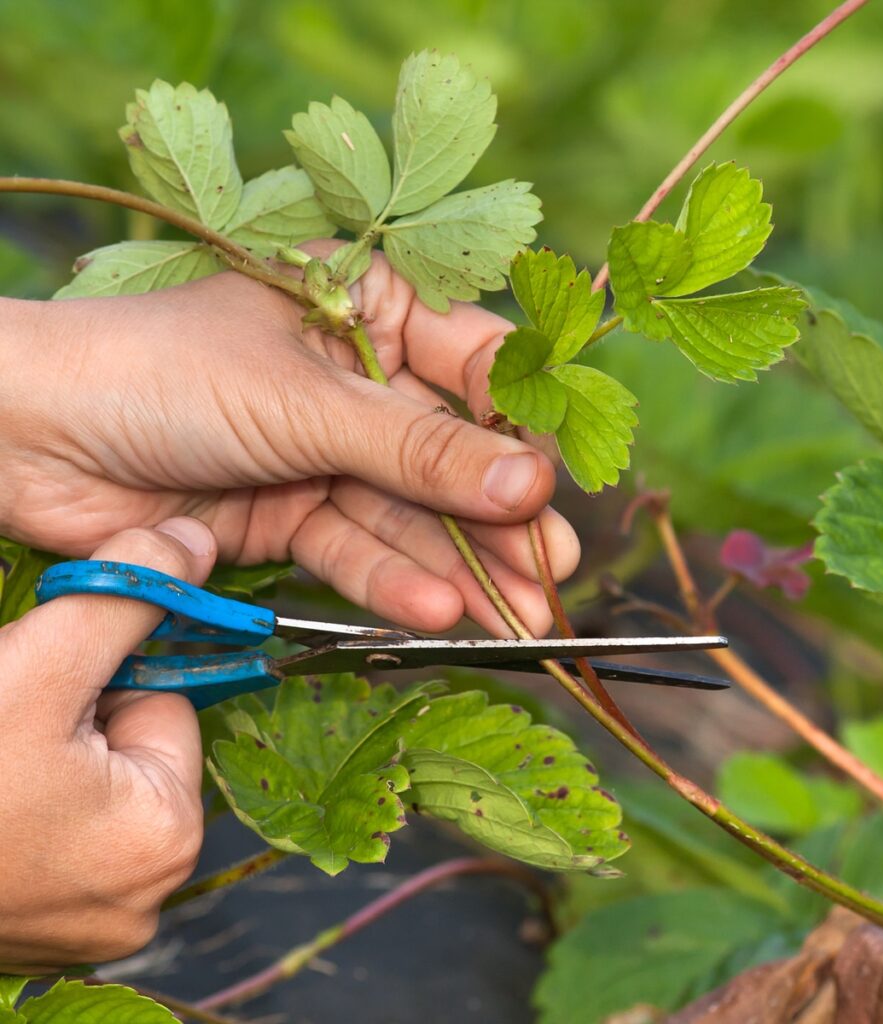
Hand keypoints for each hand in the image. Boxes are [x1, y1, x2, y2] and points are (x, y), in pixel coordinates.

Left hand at [0, 249, 578, 634]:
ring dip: (458, 565)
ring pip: (406, 513)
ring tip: (516, 615)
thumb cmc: (163, 373)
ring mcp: (321, 451)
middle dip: (498, 517)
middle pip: (447, 453)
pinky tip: (437, 611)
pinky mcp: (288, 513)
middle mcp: (352, 380)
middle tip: (552, 571)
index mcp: (365, 307)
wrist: (30, 439)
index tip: (560, 480)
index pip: (473, 362)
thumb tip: (531, 484)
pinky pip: (354, 548)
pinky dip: (391, 581)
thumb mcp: (309, 402)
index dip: (521, 424)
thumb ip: (420, 450)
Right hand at [0, 518, 213, 969]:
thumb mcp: (41, 666)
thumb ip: (125, 597)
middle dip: (66, 721)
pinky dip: (18, 801)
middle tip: (7, 733)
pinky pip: (49, 829)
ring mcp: (83, 924)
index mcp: (167, 837)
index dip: (99, 681)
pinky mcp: (32, 930)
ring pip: (82, 785)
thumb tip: (196, 540)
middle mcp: (142, 896)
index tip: (40, 697)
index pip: (164, 705)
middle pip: (126, 748)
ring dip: (36, 757)